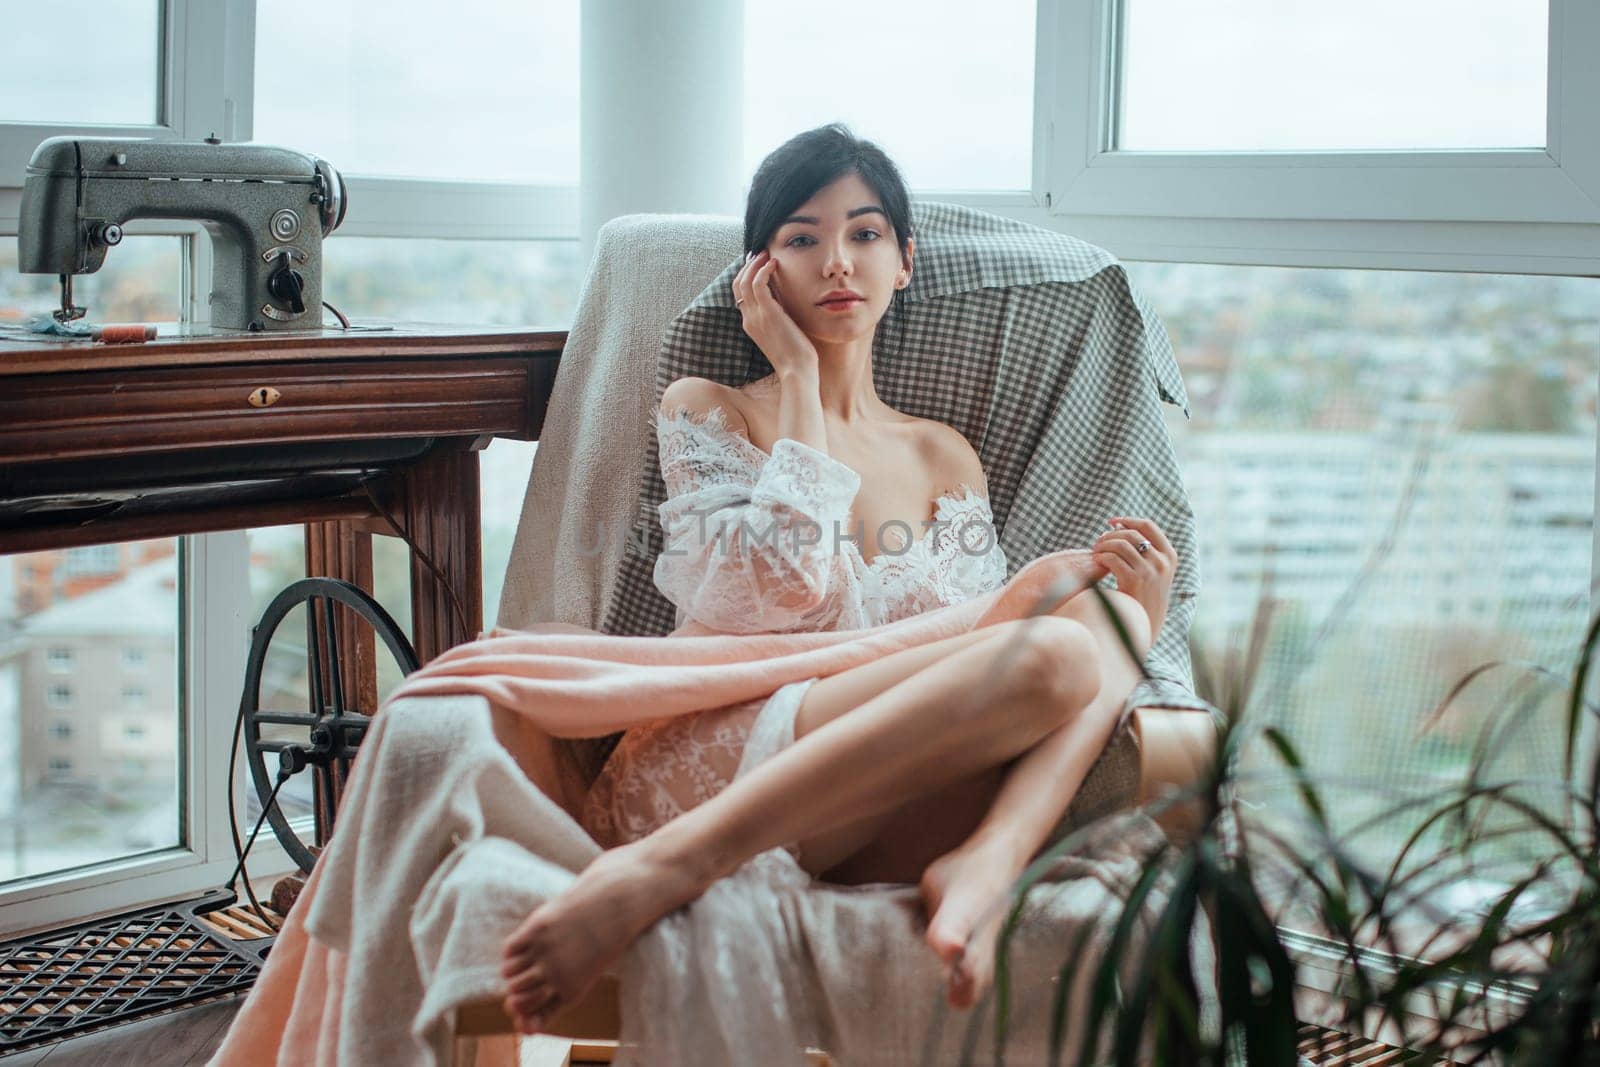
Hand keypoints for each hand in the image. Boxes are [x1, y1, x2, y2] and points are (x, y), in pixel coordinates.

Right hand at [732, 249, 819, 380]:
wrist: (797, 371)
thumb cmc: (796, 355)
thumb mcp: (783, 331)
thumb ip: (778, 314)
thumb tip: (783, 296)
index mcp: (750, 324)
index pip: (739, 293)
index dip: (746, 275)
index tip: (758, 263)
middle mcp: (748, 319)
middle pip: (737, 284)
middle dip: (748, 265)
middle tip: (761, 253)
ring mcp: (755, 316)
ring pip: (744, 281)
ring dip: (755, 264)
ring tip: (767, 254)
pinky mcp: (767, 313)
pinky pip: (757, 284)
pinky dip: (764, 270)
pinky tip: (774, 264)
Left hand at [1091, 516, 1177, 641]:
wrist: (1144, 625)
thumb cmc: (1143, 596)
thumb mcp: (1151, 571)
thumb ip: (1142, 550)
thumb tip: (1118, 525)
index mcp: (1170, 556)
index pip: (1148, 526)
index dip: (1128, 520)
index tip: (1112, 522)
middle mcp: (1162, 561)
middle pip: (1131, 534)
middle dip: (1111, 535)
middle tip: (1098, 543)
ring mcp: (1150, 571)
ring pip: (1120, 545)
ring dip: (1104, 545)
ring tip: (1096, 552)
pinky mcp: (1135, 580)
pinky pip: (1112, 559)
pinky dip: (1101, 557)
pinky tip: (1096, 563)